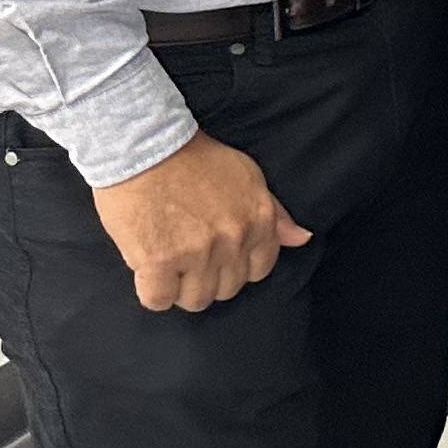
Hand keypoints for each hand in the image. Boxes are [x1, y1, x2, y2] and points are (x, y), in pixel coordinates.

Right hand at [88, 135, 307, 313]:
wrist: (146, 147)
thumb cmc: (195, 158)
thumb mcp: (248, 176)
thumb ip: (275, 213)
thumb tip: (302, 238)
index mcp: (258, 220)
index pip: (260, 270)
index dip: (236, 267)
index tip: (218, 258)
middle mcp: (234, 239)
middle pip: (227, 289)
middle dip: (209, 279)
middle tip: (189, 261)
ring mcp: (197, 253)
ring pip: (196, 300)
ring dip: (180, 289)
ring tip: (169, 268)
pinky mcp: (158, 262)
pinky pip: (159, 300)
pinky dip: (153, 292)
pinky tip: (148, 272)